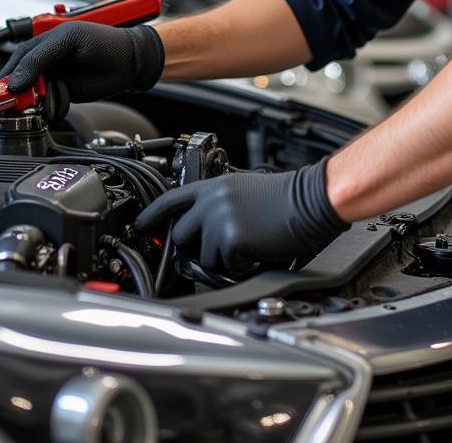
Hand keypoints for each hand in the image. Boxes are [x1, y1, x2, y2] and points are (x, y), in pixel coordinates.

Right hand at [0, 23, 164, 103]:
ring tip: (33, 104)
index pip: (18, 57)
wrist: (132, 61)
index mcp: (46, 40)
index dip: (8, 73)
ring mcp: (56, 76)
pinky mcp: (65, 91)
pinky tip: (51, 106)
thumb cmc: (106, 42)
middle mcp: (48, 59)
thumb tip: (16, 81)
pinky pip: (48, 103)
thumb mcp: (70, 40)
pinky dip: (48, 107)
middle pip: (21, 77)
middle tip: (12, 101)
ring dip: (31, 101)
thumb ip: (41, 58)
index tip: (2, 88)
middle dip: (16, 91)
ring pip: (32, 93)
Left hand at [135, 158, 347, 273]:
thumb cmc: (287, 197)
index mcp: (216, 185)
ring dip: (221, 258)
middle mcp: (213, 200)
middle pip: (180, 234)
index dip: (152, 214)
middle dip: (194, 247)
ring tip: (246, 245)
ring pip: (202, 256)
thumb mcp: (245, 190)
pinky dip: (238, 266)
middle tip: (217, 248)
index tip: (140, 225)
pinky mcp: (231, 239)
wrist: (310, 200)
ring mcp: (220, 219)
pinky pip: (223, 266)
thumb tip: (204, 227)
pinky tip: (255, 251)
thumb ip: (219, 203)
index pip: (172, 198)